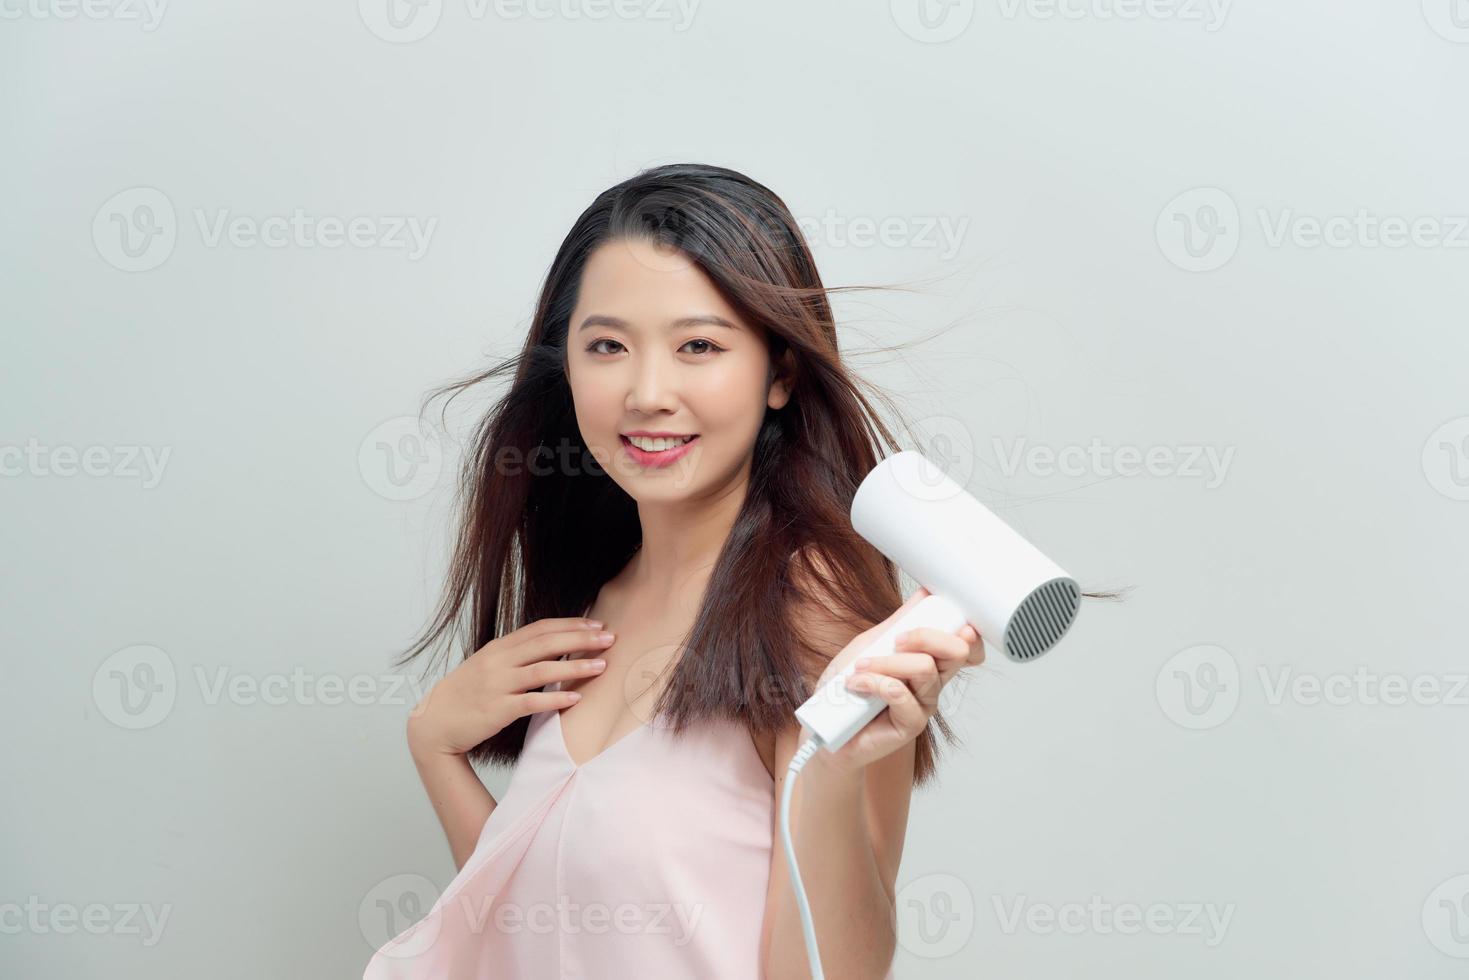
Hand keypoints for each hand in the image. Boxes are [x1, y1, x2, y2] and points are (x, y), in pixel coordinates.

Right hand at [406, 617, 613, 757]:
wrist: (435, 722)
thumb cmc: (467, 694)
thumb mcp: (489, 665)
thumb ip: (516, 654)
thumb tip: (550, 645)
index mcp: (499, 647)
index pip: (540, 628)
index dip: (570, 625)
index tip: (596, 624)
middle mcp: (499, 661)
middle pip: (546, 643)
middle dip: (581, 639)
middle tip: (610, 638)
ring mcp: (497, 685)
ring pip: (543, 670)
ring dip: (576, 666)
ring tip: (602, 666)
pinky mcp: (497, 709)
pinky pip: (531, 702)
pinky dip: (555, 698)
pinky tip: (576, 697)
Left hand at [811, 586, 984, 772]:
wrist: (825, 726)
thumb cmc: (848, 687)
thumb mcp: (870, 644)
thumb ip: (897, 622)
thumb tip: (924, 592)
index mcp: (929, 661)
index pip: (965, 647)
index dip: (967, 631)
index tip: (951, 619)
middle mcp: (932, 683)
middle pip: (958, 652)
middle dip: (927, 635)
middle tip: (897, 640)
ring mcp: (923, 705)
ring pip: (924, 669)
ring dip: (887, 662)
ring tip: (859, 668)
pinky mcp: (910, 725)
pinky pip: (901, 694)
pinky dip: (875, 682)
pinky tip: (856, 685)